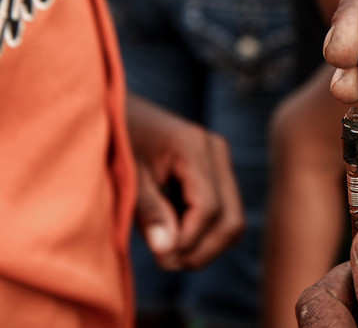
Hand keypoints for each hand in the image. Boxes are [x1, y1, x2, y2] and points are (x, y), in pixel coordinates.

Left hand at [127, 95, 244, 268]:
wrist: (114, 107)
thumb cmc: (115, 139)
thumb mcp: (127, 175)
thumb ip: (149, 212)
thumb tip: (170, 252)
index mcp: (195, 147)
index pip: (209, 208)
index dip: (189, 240)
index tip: (162, 259)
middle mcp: (216, 151)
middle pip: (231, 219)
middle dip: (204, 250)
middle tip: (168, 262)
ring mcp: (219, 160)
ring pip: (232, 219)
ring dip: (204, 243)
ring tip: (169, 250)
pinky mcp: (215, 171)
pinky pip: (222, 212)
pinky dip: (202, 231)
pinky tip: (172, 231)